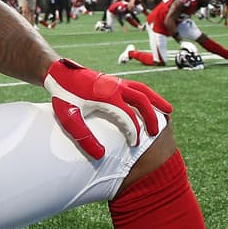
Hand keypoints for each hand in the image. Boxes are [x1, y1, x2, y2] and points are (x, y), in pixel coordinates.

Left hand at [42, 58, 171, 158]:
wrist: (58, 72)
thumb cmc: (63, 96)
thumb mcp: (69, 118)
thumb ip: (83, 137)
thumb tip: (100, 155)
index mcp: (106, 95)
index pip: (128, 116)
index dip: (133, 132)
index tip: (134, 144)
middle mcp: (115, 86)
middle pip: (141, 100)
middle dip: (151, 117)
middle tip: (156, 133)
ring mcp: (116, 81)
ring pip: (143, 89)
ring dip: (156, 100)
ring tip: (169, 111)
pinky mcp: (114, 80)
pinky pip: (136, 86)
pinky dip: (147, 94)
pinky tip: (150, 102)